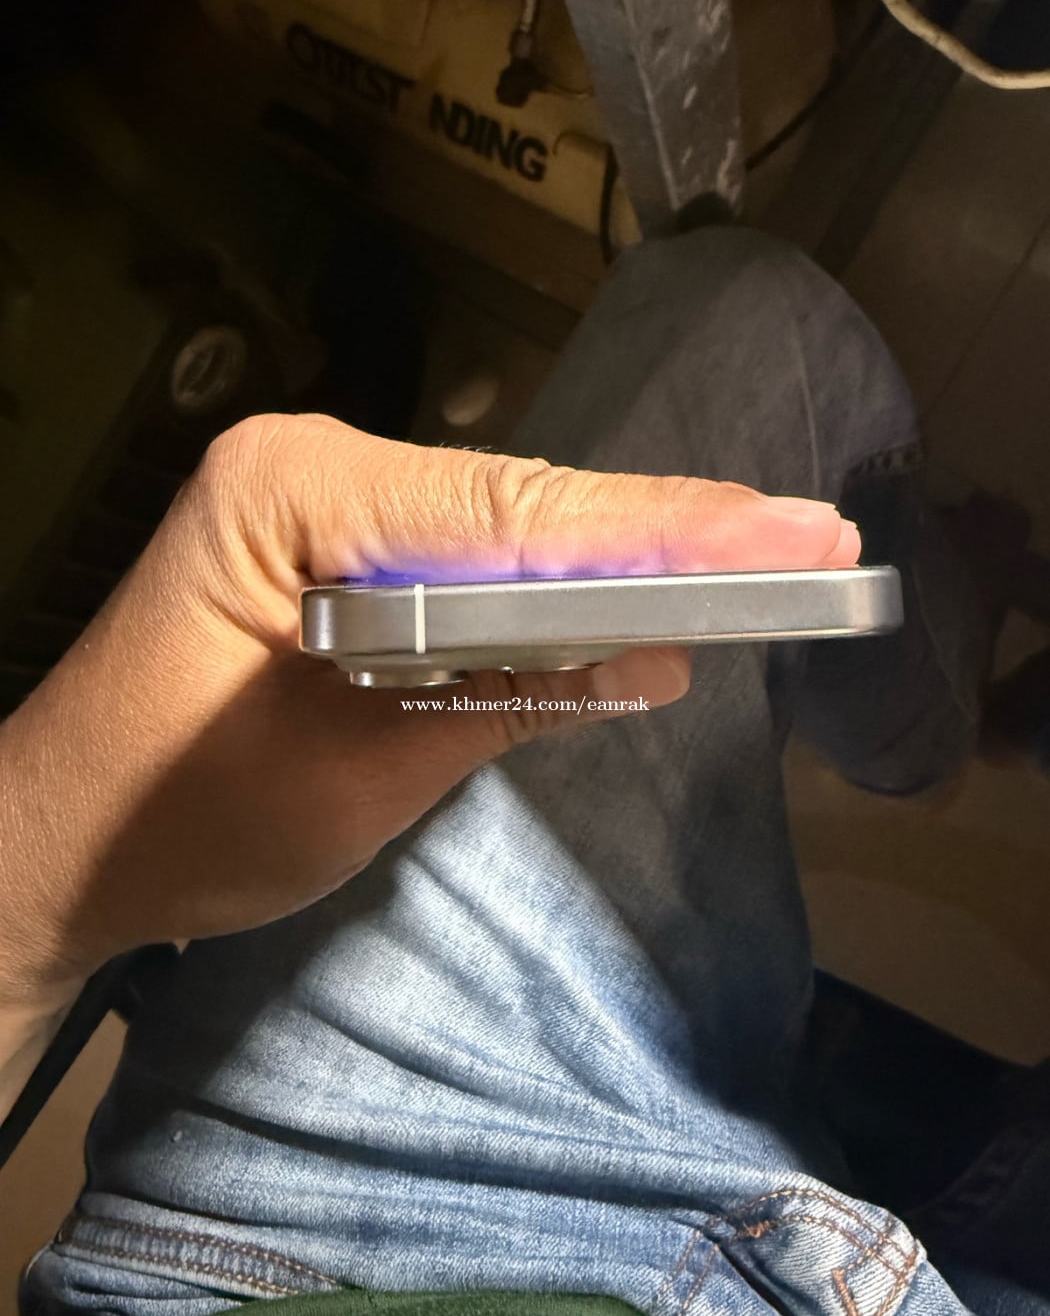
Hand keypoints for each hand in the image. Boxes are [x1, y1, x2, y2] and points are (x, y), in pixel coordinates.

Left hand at [0, 414, 858, 1006]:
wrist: (60, 849)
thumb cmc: (180, 826)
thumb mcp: (358, 774)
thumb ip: (513, 696)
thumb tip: (660, 658)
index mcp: (295, 491)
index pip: (514, 514)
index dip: (661, 533)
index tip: (788, 534)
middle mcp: (315, 466)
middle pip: (521, 504)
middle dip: (667, 531)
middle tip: (811, 535)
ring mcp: (324, 502)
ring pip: (508, 526)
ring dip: (627, 554)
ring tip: (764, 552)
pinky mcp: (336, 550)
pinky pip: (470, 561)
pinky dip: (560, 588)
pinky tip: (653, 591)